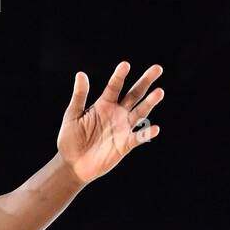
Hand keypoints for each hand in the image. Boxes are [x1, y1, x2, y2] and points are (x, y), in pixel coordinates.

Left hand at [57, 62, 163, 184]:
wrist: (72, 165)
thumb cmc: (70, 139)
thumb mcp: (72, 116)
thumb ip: (79, 96)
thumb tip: (81, 74)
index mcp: (104, 104)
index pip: (114, 87)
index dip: (119, 76)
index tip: (125, 65)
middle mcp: (117, 113)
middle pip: (134, 94)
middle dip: (145, 81)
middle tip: (157, 68)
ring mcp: (123, 128)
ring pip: (140, 112)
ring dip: (150, 102)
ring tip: (159, 92)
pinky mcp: (125, 144)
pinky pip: (138, 137)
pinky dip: (146, 133)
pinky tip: (155, 129)